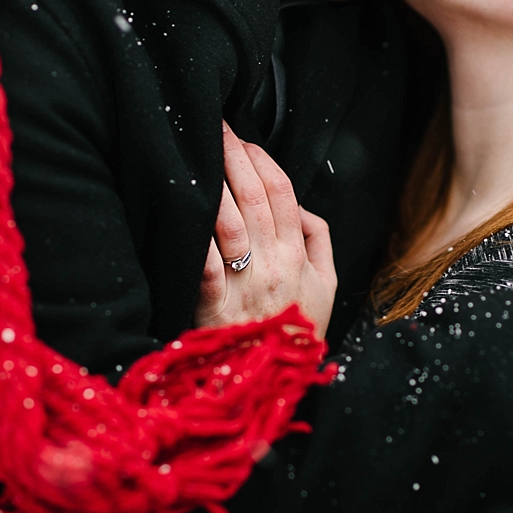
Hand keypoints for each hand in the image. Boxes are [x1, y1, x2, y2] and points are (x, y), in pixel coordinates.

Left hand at [195, 124, 336, 338]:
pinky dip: (198, 246)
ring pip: (231, 225)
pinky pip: (206, 273)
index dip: (262, 161)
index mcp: (297, 257)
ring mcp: (245, 288)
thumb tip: (304, 208)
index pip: (283, 194)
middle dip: (234, 157)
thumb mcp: (325, 287)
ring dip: (215, 187)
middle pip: (255, 199)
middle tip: (216, 128)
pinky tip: (187, 217)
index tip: (244, 138)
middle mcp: (273, 266)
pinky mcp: (215, 312)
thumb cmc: (294, 331)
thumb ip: (320, 242)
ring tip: (200, 155)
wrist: (276, 383)